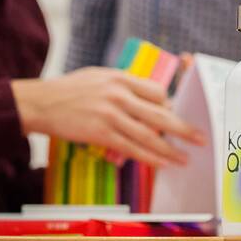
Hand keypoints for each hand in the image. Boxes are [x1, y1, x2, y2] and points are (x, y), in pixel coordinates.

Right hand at [12, 68, 205, 167]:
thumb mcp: (99, 77)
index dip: (169, 106)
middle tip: (200, 138)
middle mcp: (119, 94)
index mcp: (120, 78)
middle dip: (183, 128)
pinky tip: (162, 163)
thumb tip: (147, 100)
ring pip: (148, 134)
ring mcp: (110, 114)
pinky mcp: (100, 133)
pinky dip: (149, 157)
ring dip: (170, 149)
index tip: (175, 116)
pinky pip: (131, 147)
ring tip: (185, 158)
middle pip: (160, 113)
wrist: (40, 102)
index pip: (157, 91)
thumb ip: (123, 86)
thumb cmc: (70, 90)